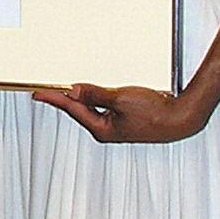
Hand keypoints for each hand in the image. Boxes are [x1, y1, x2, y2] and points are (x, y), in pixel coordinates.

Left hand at [35, 83, 203, 144]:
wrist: (181, 119)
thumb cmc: (156, 114)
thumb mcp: (121, 99)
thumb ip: (96, 94)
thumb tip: (74, 90)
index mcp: (102, 129)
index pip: (72, 109)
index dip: (54, 99)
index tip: (38, 93)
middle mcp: (107, 130)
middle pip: (79, 110)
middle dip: (64, 98)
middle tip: (47, 88)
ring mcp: (117, 126)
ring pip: (93, 109)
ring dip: (82, 98)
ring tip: (68, 88)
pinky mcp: (127, 120)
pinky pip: (105, 107)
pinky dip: (97, 98)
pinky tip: (96, 91)